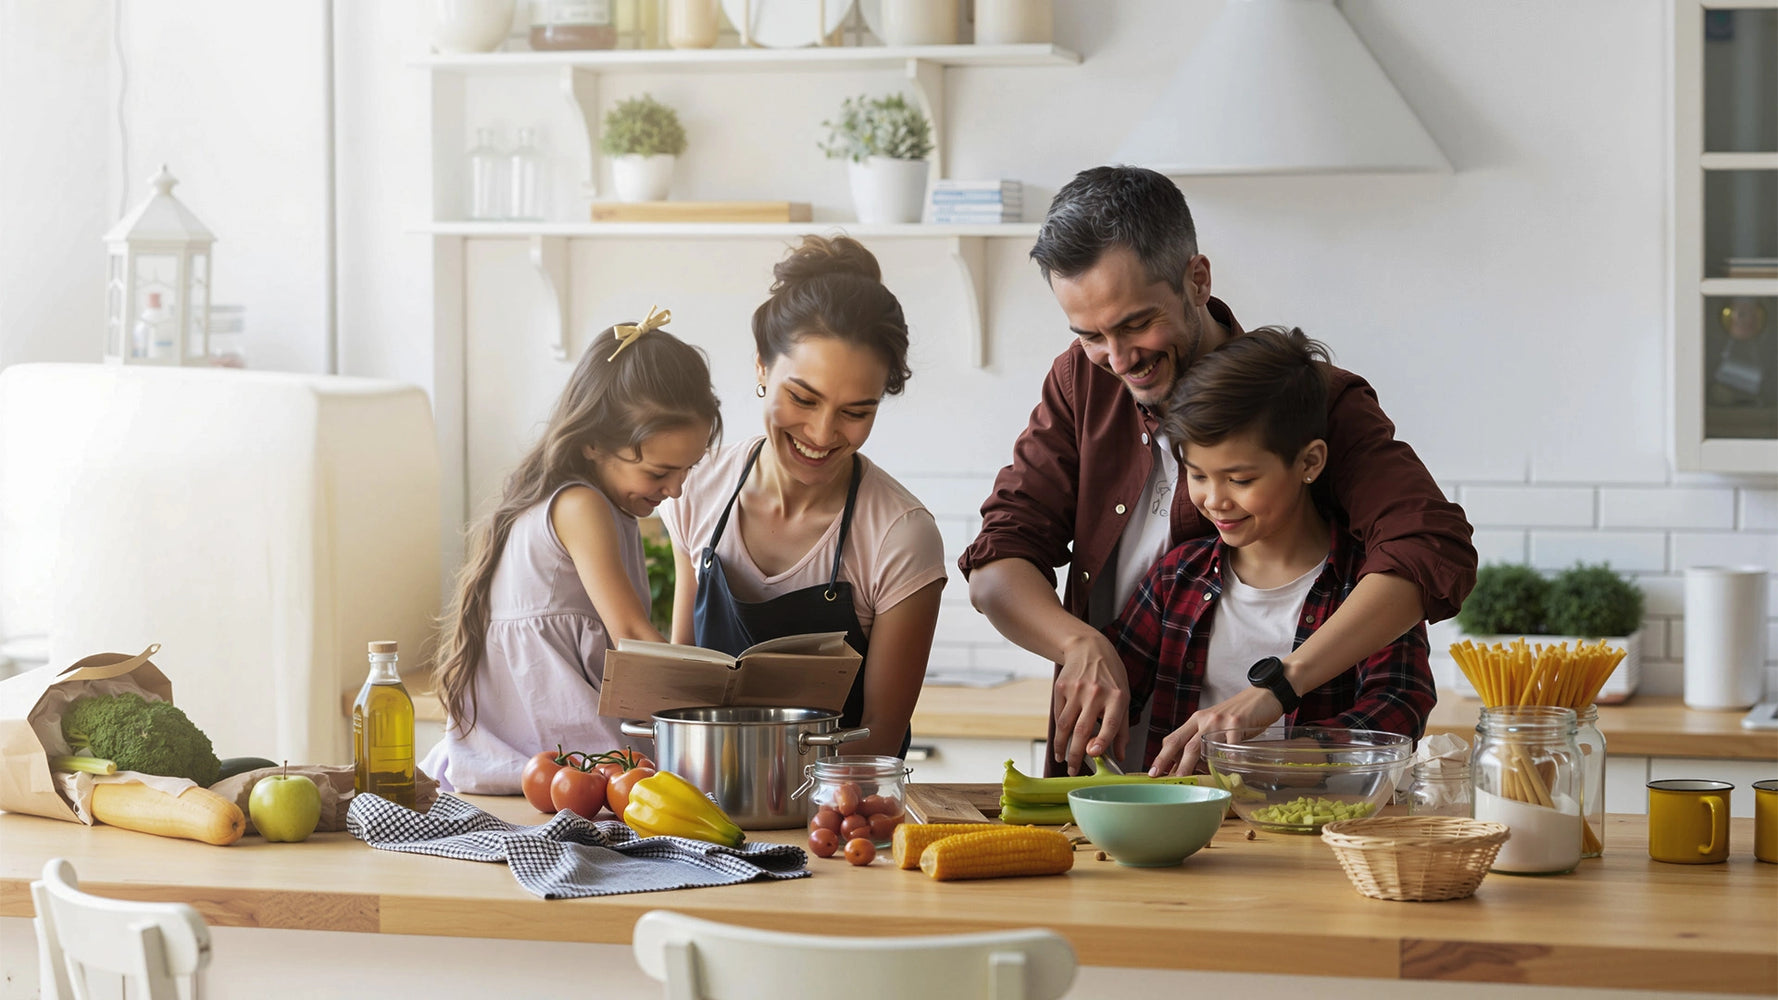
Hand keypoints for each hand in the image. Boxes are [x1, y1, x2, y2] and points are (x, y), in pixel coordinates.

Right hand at [1052, 631, 1129, 775]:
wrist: (1088, 648)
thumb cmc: (1110, 677)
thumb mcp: (1124, 697)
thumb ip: (1122, 728)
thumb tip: (1119, 756)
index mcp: (1117, 696)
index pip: (1110, 723)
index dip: (1102, 741)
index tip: (1093, 755)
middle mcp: (1096, 693)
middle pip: (1082, 729)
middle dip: (1076, 754)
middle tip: (1074, 770)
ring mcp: (1076, 690)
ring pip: (1065, 725)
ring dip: (1062, 746)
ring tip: (1063, 759)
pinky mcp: (1061, 688)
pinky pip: (1058, 714)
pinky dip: (1058, 731)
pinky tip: (1060, 740)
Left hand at [1147, 686, 1283, 776]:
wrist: (1264, 694)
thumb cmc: (1240, 714)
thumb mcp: (1217, 724)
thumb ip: (1205, 740)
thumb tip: (1193, 766)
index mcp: (1197, 719)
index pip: (1174, 737)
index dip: (1162, 755)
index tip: (1154, 770)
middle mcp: (1205, 719)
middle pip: (1182, 743)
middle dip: (1167, 760)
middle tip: (1157, 776)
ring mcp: (1220, 721)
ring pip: (1200, 745)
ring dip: (1189, 764)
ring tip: (1182, 779)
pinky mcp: (1238, 723)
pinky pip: (1230, 745)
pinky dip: (1227, 758)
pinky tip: (1226, 770)